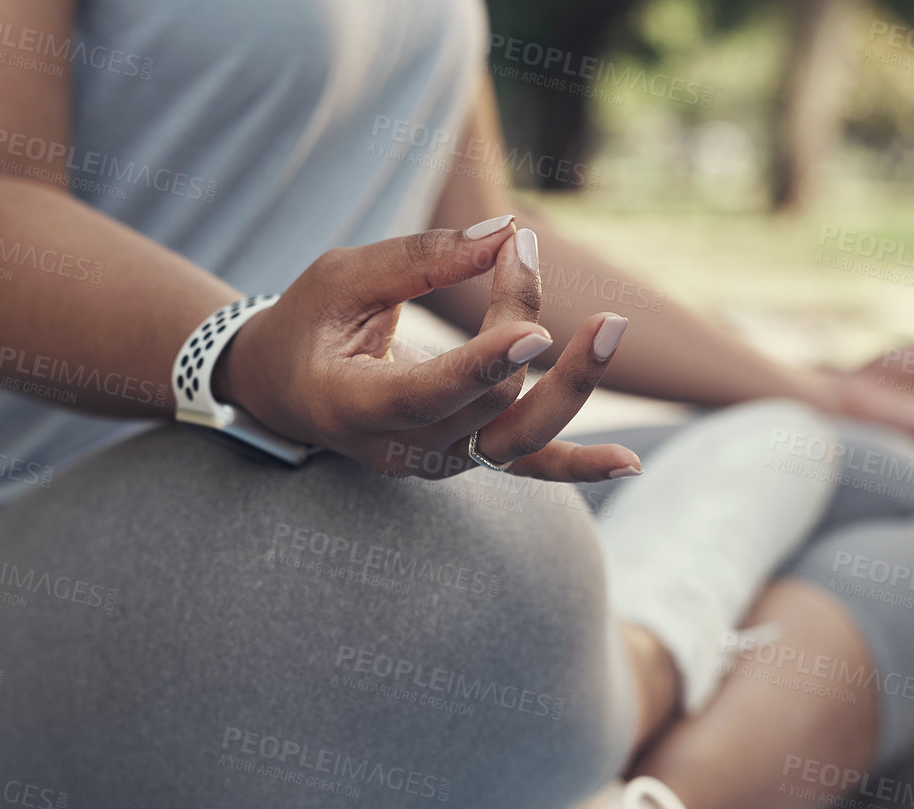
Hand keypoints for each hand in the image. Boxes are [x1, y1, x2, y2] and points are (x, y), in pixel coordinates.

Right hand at [218, 220, 640, 481]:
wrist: (285, 389)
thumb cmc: (308, 323)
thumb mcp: (343, 276)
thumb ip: (420, 258)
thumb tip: (506, 235)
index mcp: (352, 406)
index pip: (426, 396)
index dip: (482, 367)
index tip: (534, 330)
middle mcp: (398, 450)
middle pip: (486, 400)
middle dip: (517, 318)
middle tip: (523, 249)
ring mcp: (436, 462)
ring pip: (517, 437)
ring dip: (572, 386)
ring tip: (611, 328)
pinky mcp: (464, 456)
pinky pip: (527, 467)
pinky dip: (578, 465)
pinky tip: (628, 461)